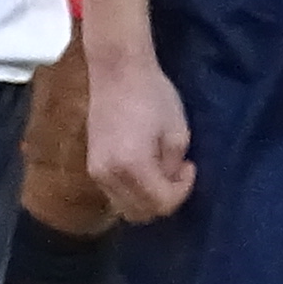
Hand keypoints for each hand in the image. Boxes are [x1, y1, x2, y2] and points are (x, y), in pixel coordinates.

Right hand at [84, 46, 193, 220]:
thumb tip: (169, 180)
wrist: (117, 70)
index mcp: (132, 166)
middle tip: (177, 174)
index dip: (182, 191)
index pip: (162, 203)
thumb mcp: (177, 132)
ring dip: (147, 199)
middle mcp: (109, 176)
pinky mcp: (92, 165)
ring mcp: (96, 172)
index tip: (190, 167)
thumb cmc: (152, 95)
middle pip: (142, 213)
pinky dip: (133, 192)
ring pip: (126, 208)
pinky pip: (115, 194)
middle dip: (165, 200)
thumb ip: (174, 166)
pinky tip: (145, 169)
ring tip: (161, 171)